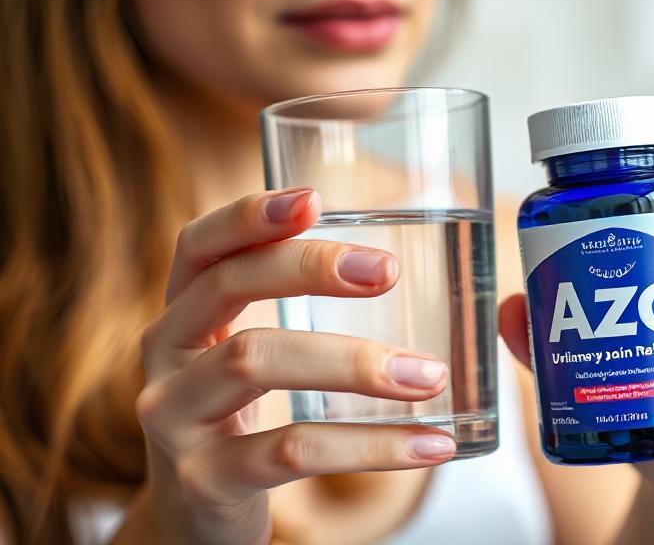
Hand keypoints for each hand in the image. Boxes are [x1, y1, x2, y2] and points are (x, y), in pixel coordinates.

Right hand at [120, 189, 454, 544]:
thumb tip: (399, 270)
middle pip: (227, 287)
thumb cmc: (237, 422)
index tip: (313, 199)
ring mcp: (175, 418)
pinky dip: (372, 445)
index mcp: (181, 315)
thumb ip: (287, 311)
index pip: (198, 246)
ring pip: (256, 362)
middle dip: (311, 268)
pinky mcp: (205, 478)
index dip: (248, 216)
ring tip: (429, 375)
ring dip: (354, 362)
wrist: (190, 520)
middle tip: (387, 270)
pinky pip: (292, 451)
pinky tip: (430, 444)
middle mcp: (165, 357)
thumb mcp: (248, 359)